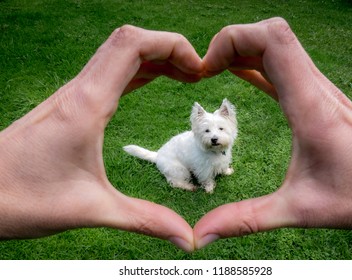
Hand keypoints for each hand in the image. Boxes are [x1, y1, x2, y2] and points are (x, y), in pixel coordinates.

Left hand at [0, 26, 202, 251]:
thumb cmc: (22, 198)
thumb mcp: (91, 210)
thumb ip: (145, 219)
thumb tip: (187, 239)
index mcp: (87, 105)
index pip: (133, 46)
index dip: (171, 45)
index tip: (197, 69)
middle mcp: (79, 91)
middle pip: (129, 42)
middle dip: (169, 49)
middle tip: (196, 74)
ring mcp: (73, 95)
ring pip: (118, 54)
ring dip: (154, 58)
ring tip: (182, 76)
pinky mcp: (70, 105)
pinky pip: (109, 73)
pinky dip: (137, 70)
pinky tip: (150, 82)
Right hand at [194, 18, 351, 248]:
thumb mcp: (298, 211)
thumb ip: (246, 220)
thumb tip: (202, 234)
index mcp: (310, 107)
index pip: (272, 40)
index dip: (232, 40)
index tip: (207, 70)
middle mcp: (316, 88)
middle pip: (271, 34)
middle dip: (231, 42)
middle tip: (205, 71)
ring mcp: (318, 89)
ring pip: (278, 45)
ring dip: (242, 50)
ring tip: (214, 71)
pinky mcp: (317, 97)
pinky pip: (283, 66)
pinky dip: (256, 62)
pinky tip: (240, 74)